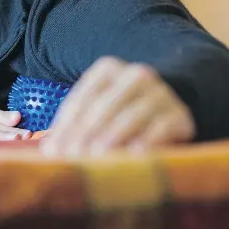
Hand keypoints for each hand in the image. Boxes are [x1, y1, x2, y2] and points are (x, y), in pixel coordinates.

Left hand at [41, 56, 195, 156]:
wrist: (168, 104)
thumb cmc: (118, 112)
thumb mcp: (95, 109)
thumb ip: (73, 125)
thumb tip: (49, 151)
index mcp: (107, 69)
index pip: (81, 99)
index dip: (65, 127)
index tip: (54, 151)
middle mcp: (136, 75)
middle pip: (103, 107)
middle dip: (84, 135)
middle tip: (71, 158)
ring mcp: (160, 93)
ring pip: (130, 116)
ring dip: (110, 139)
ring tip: (95, 159)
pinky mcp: (179, 114)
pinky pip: (160, 128)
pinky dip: (145, 142)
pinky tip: (131, 157)